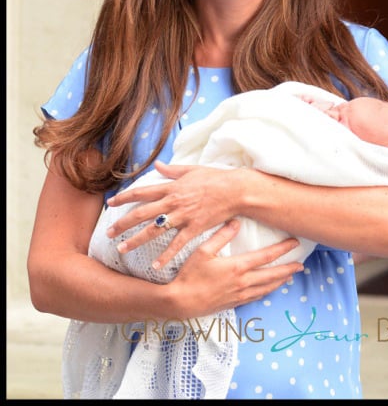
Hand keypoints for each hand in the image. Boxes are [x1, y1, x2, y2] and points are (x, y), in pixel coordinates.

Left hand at [106, 161, 240, 267]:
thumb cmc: (215, 178)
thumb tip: (157, 165)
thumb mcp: (192, 170)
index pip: (141, 192)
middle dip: (123, 224)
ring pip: (154, 230)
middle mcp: (173, 202)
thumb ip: (172, 170)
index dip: (124, 197)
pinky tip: (154, 266)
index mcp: (171, 187)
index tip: (111, 203)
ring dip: (136, 240)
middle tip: (108, 233)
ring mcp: (183, 216)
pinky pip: (176, 245)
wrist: (235, 190)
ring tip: (122, 250)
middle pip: (141, 213)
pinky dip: (165, 256)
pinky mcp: (194, 228)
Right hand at [169, 219, 303, 317]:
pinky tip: (269, 289)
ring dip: (280, 281)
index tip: (295, 243)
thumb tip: (236, 222)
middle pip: (272, 275)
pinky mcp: (234, 303)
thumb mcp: (203, 251)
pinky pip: (256, 297)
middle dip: (288, 268)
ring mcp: (239, 294)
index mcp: (237, 267)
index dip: (283, 249)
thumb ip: (221, 236)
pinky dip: (267, 291)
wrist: (181, 302)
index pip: (266, 256)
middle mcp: (243, 282)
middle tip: (301, 264)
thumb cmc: (190, 274)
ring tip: (290, 276)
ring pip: (267, 288)